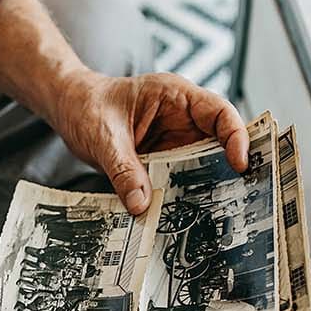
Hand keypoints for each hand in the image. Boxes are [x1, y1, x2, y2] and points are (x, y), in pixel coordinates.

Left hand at [53, 71, 248, 214]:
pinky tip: (182, 214)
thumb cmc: (87, 105)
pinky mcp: (163, 160)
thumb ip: (122, 170)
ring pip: (202, 164)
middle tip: (239, 196)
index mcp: (175, 95)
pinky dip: (182, 195)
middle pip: (219, 142)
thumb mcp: (103, 136)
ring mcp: (174, 140)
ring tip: (212, 213)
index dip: (235, 137)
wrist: (70, 108)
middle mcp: (181, 118)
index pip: (219, 112)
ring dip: (206, 187)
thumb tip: (140, 204)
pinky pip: (180, 178)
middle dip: (229, 168)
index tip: (239, 164)